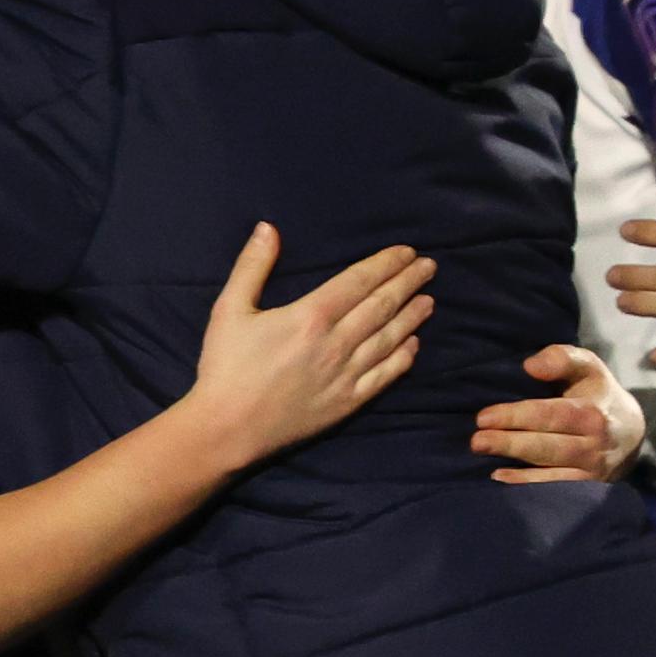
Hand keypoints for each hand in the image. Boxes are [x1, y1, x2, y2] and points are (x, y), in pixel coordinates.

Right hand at [183, 225, 430, 465]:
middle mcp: (336, 343)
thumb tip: (268, 228)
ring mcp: (346, 375)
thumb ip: (252, 266)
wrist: (227, 428)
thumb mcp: (229, 309)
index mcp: (310, 316)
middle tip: (430, 267)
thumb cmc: (225, 366)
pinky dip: (403, 358)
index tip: (407, 252)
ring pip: (389, 339)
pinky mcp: (348, 403)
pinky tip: (414, 344)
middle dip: (408, 283)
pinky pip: (385, 376)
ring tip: (429, 300)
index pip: (359, 281)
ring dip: (412, 317)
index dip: (386, 264)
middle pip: (382, 306)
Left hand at [474, 344, 643, 483]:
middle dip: (510, 443)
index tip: (483, 417)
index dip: (516, 417)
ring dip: (516, 470)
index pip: (552, 415)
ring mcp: (593, 472)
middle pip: (549, 447)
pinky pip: (556, 489)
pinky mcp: (588, 489)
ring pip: (551, 472)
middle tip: (477, 441)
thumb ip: (562, 358)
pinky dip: (528, 486)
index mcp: (593, 413)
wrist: (632, 434)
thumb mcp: (588, 368)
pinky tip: (500, 479)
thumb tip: (531, 366)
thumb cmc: (599, 395)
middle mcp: (595, 445)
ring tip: (484, 461)